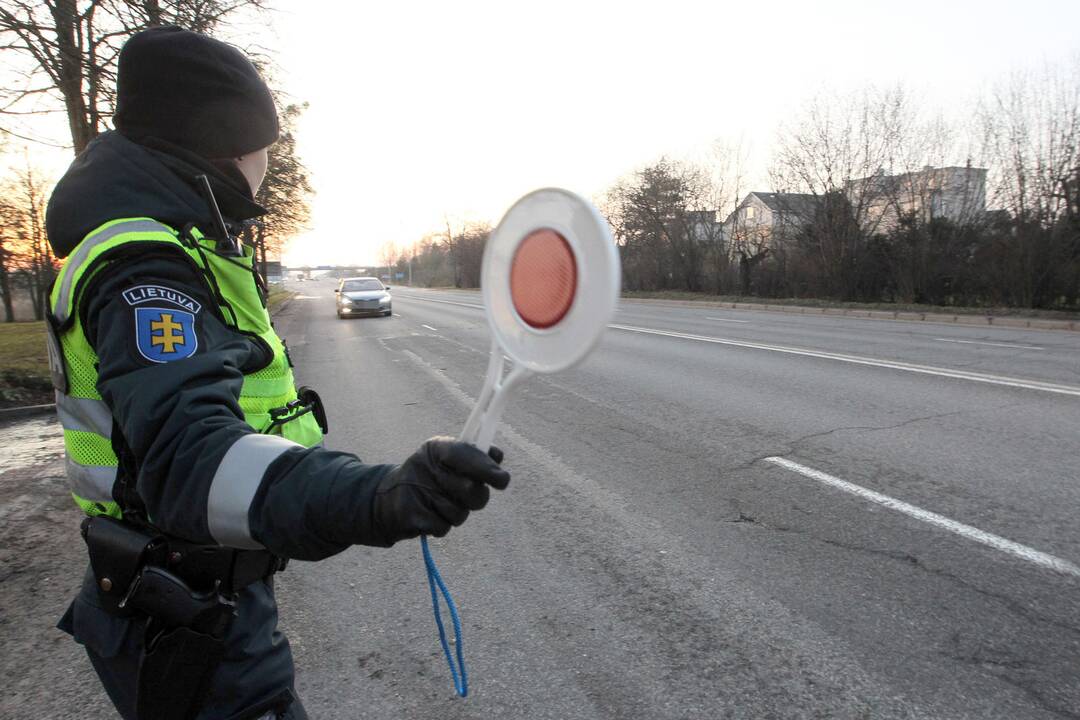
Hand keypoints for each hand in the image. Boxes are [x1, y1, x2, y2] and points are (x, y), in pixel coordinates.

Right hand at [369, 437, 508, 544]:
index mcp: (437, 448)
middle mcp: (426, 467)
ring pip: (460, 513)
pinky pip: (444, 527)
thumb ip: (473, 456)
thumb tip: (498, 455)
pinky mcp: (412, 516)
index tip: (503, 480)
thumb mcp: (445, 457)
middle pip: (471, 490)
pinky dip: (440, 524)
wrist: (385, 499)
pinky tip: (429, 514)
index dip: (487, 468)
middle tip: (466, 495)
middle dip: (475, 497)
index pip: (466, 454)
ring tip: (440, 503)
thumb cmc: (426, 476)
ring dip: (456, 512)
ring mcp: (418, 492)